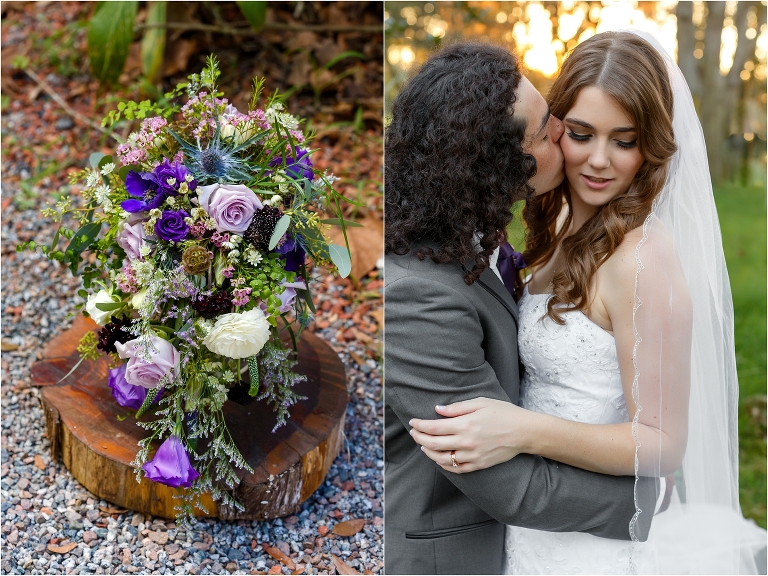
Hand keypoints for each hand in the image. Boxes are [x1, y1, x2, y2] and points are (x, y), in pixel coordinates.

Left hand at [409, 397, 533, 473]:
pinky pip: (456, 469)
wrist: (524, 432)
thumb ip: (457, 408)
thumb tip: (437, 410)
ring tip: (423, 445)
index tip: (413, 422)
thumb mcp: (480, 403)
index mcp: (465, 424)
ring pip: (442, 459)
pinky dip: (444, 465)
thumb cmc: (504, 413)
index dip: (419, 425)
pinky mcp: (478, 464)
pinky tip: (439, 458)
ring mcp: (472, 456)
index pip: (433, 428)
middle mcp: (466, 442)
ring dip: (428, 452)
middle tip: (413, 432)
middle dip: (419, 438)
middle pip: (433, 444)